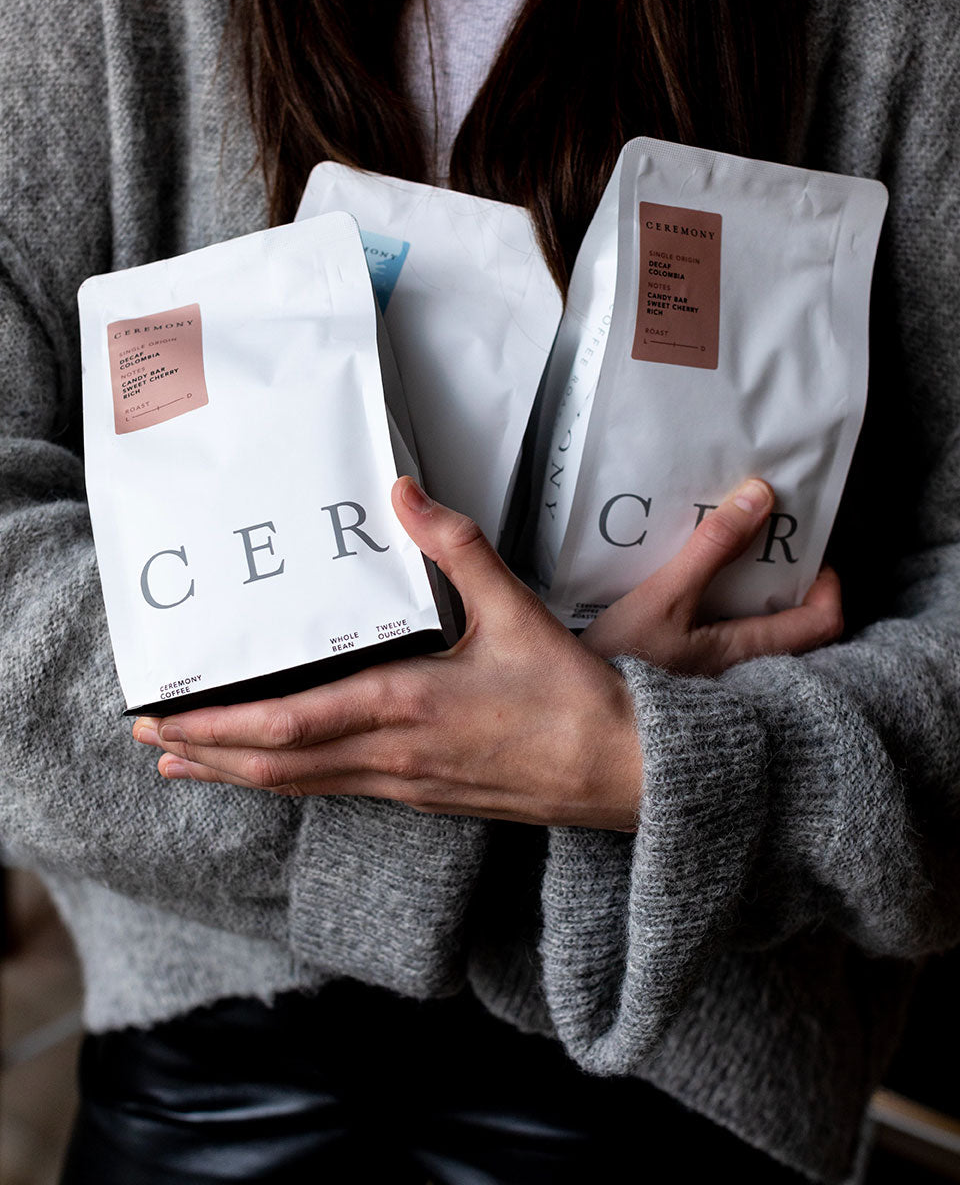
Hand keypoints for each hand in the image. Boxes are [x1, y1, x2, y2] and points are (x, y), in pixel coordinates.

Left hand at [134, 478, 644, 831]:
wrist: (623, 772)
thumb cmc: (571, 697)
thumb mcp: (516, 610)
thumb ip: (457, 548)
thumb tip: (404, 491)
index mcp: (404, 706)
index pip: (286, 724)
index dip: (218, 723)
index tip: (165, 714)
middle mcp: (391, 755)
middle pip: (275, 765)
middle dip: (207, 751)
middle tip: (148, 737)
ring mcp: (404, 784)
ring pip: (300, 786)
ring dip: (237, 773)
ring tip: (187, 762)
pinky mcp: (423, 797)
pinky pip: (336, 792)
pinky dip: (288, 782)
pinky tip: (277, 774)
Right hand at [579, 477, 843, 673]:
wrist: (585, 724)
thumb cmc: (626, 664)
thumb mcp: (664, 598)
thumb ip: (711, 549)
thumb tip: (759, 498)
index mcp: (749, 650)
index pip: (823, 621)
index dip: (828, 582)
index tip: (806, 548)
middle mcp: (744, 669)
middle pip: (794, 623)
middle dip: (786, 578)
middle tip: (764, 541)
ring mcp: (718, 677)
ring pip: (757, 630)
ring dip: (750, 592)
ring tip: (729, 555)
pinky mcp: (691, 678)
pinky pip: (725, 638)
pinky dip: (721, 608)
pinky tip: (694, 587)